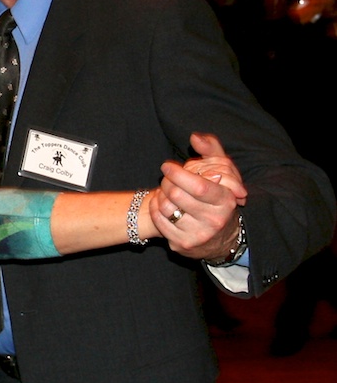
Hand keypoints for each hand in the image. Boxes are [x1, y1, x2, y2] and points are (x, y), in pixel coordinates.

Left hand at [152, 133, 246, 259]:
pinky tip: (162, 204)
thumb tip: (194, 137)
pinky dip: (156, 208)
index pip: (198, 186)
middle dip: (167, 182)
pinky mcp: (183, 244)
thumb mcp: (222, 170)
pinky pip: (159, 221)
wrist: (220, 236)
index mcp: (226, 201)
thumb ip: (211, 149)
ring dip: (160, 195)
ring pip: (166, 208)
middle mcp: (214, 220)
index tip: (167, 166)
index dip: (177, 174)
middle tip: (167, 178)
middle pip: (177, 195)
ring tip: (166, 191)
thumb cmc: (216, 196)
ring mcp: (199, 235)